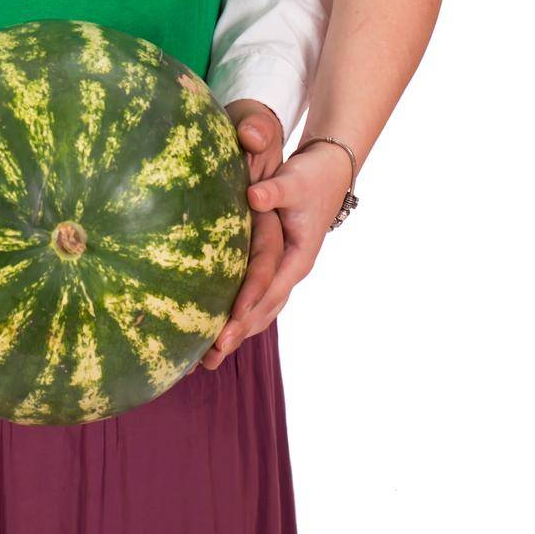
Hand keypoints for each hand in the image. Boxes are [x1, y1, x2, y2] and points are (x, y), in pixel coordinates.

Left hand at [198, 98, 285, 370]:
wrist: (328, 173)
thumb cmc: (310, 178)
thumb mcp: (294, 182)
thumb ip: (273, 191)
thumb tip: (252, 197)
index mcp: (298, 258)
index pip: (270, 290)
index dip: (249, 308)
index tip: (225, 327)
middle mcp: (292, 271)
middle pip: (263, 310)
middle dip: (238, 334)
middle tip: (207, 357)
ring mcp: (284, 272)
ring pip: (260, 311)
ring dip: (237, 333)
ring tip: (206, 360)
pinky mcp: (275, 267)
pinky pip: (256, 299)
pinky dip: (239, 317)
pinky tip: (217, 331)